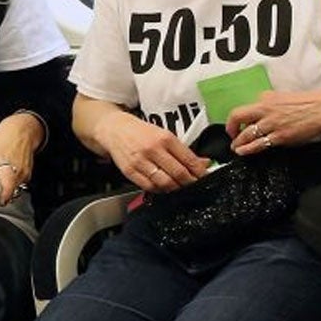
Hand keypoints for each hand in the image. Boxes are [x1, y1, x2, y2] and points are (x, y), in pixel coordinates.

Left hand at [0, 114, 44, 203]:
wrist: (20, 131)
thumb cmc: (1, 140)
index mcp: (5, 169)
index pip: (2, 194)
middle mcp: (18, 175)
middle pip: (3, 197)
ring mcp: (24, 177)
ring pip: (9, 195)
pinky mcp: (27, 178)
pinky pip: (14, 189)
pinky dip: (4, 187)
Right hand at [94, 114, 211, 191]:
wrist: (115, 130)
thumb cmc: (142, 133)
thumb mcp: (165, 136)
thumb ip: (184, 152)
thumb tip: (204, 163)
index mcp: (165, 139)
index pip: (188, 159)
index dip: (200, 172)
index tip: (205, 177)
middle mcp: (153, 150)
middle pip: (178, 173)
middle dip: (190, 182)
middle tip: (195, 186)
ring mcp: (140, 162)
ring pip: (165, 183)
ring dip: (176, 188)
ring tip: (181, 188)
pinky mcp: (130, 172)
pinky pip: (149, 187)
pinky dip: (160, 190)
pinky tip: (165, 188)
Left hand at [228, 91, 320, 154]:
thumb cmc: (309, 103)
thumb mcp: (284, 98)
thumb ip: (271, 105)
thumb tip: (262, 113)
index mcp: (267, 98)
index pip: (245, 108)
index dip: (236, 119)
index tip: (235, 125)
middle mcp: (265, 109)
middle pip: (237, 117)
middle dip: (230, 128)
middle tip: (231, 136)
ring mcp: (272, 123)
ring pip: (246, 134)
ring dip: (238, 142)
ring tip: (236, 148)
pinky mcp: (280, 136)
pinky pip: (258, 144)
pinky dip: (248, 149)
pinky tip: (243, 152)